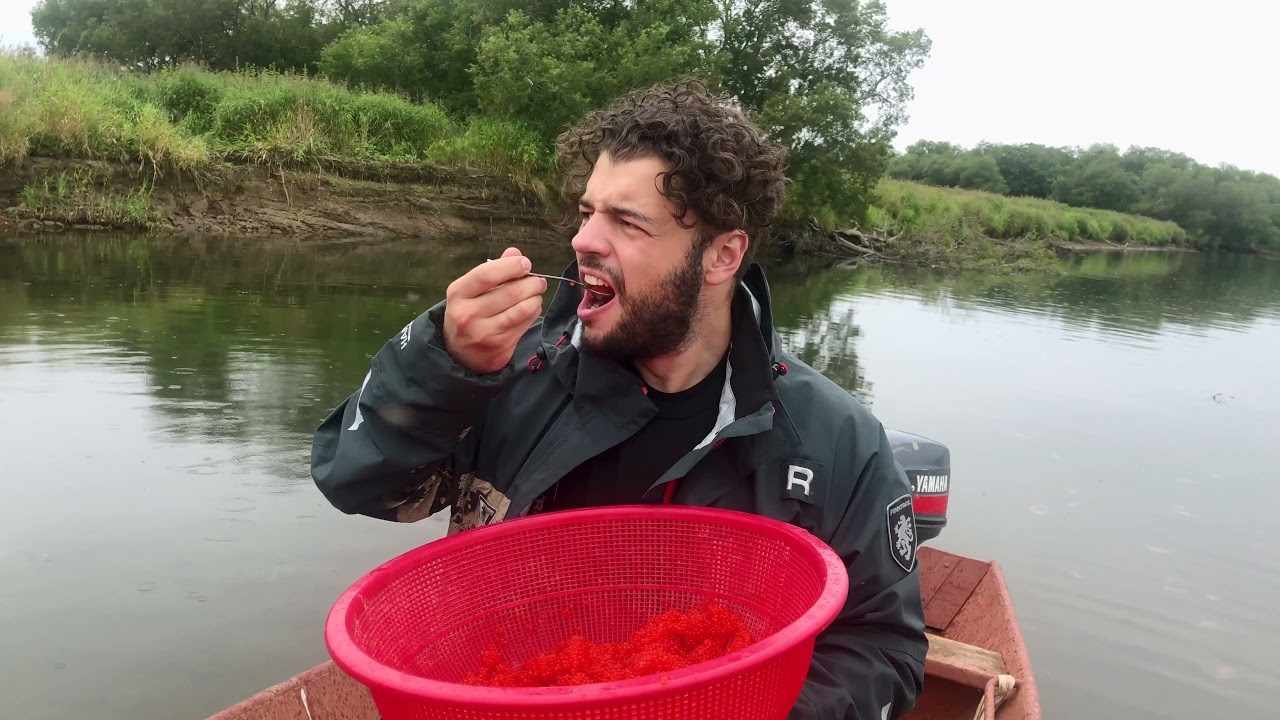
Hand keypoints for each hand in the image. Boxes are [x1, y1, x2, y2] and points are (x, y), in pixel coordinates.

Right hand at [443, 247, 547, 374]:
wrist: (458, 352)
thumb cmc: (468, 312)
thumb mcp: (471, 290)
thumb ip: (493, 270)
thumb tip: (515, 253)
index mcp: (458, 293)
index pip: (486, 275)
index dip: (510, 266)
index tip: (525, 263)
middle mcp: (468, 314)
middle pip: (509, 293)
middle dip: (531, 283)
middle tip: (539, 281)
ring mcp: (484, 333)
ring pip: (521, 310)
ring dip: (535, 298)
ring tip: (537, 294)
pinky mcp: (499, 346)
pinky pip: (524, 324)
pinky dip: (533, 313)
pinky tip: (532, 308)